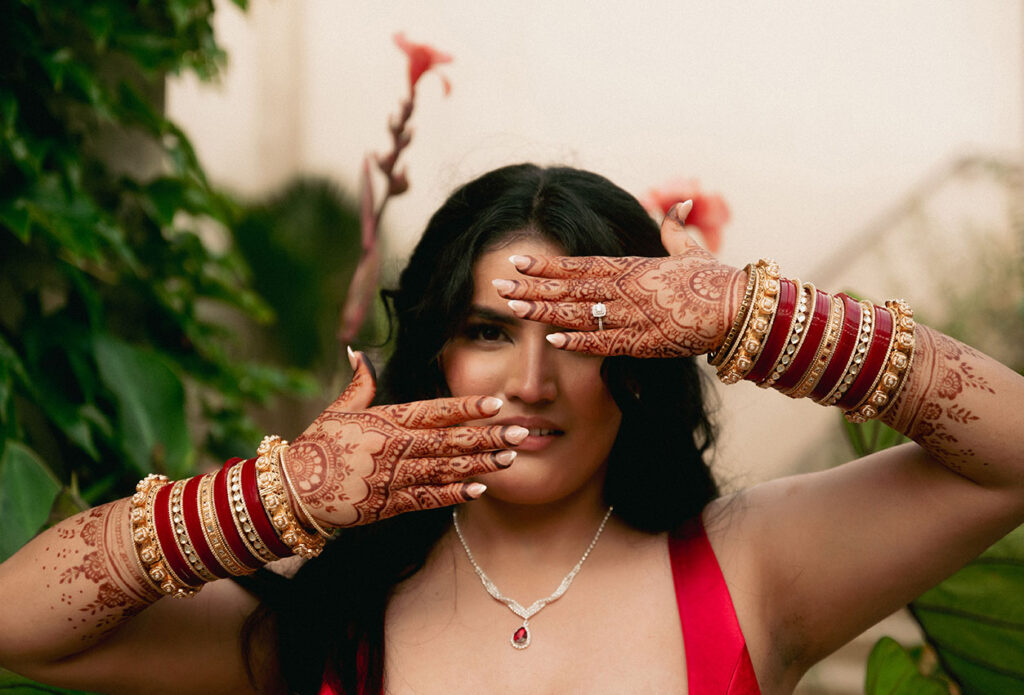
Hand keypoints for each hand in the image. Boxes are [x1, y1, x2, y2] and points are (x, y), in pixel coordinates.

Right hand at [284, 350, 525, 526]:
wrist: (291, 493)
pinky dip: (454, 494)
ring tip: (510, 457)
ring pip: (445, 470)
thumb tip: (360, 351)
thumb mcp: (337, 410)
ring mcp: (393, 480)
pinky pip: (427, 499)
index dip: (466, 407)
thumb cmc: (317, 446)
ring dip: (480, 464)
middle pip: (448, 441)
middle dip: (487, 436)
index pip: (433, 411)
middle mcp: (393, 450)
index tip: (495, 402)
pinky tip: (480, 489)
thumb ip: (359, 383)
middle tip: (520, 431)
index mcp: (385, 422)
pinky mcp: (389, 505)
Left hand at [493, 202, 746, 356]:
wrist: (741, 308)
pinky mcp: (645, 342)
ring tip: (513, 307)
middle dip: (532, 286)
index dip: (545, 263)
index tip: (516, 260)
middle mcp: (626, 288)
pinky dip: (579, 342)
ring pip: (579, 313)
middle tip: (497, 284)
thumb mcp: (691, 252)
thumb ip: (675, 231)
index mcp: (632, 267)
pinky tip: (551, 339)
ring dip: (544, 311)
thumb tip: (676, 205)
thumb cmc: (716, 281)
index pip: (579, 264)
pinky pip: (605, 343)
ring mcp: (634, 315)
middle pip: (569, 287)